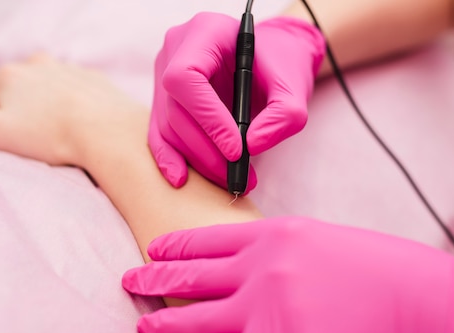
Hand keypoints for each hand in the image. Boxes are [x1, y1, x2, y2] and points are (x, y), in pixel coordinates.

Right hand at [0, 53, 145, 167]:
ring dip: (28, 81)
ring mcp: (65, 71)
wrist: (107, 131)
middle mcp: (35, 67)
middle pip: (5, 74)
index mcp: (7, 79)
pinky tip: (64, 97)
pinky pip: (68, 81)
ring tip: (25, 91)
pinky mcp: (92, 80)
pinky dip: (60, 87)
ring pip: (38, 73)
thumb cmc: (49, 135)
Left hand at [122, 217, 453, 332]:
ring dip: (164, 325)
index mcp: (273, 235)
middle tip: (127, 281)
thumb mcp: (323, 241)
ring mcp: (265, 311)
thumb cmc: (381, 272)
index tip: (153, 251)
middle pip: (189, 276)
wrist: (424, 306)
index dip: (174, 247)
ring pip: (194, 320)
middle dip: (152, 280)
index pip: (206, 239)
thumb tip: (251, 263)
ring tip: (144, 327)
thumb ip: (279, 249)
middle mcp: (260, 269)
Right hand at [149, 13, 324, 192]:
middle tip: (235, 176)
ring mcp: (163, 74)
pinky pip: (159, 132)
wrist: (272, 59)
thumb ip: (284, 115)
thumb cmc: (281, 65)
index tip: (236, 150)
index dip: (207, 118)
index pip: (186, 78)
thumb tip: (252, 147)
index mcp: (204, 32)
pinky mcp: (162, 99)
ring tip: (230, 180)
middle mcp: (176, 50)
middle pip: (176, 109)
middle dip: (205, 149)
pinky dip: (170, 158)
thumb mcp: (294, 86)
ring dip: (196, 160)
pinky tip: (182, 180)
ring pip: (168, 126)